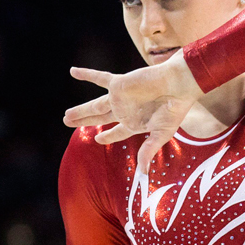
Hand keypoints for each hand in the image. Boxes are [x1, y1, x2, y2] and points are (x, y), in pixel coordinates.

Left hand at [64, 52, 204, 173]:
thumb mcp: (162, 134)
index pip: (117, 132)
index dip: (107, 136)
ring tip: (66, 115)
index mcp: (136, 123)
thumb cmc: (174, 109)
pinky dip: (87, 74)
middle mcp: (126, 111)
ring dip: (81, 110)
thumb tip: (143, 173)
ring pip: (95, 105)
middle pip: (100, 118)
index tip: (98, 139)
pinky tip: (72, 71)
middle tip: (68, 123)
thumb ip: (148, 151)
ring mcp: (120, 98)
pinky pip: (99, 78)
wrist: (178, 85)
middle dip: (85, 121)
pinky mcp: (118, 84)